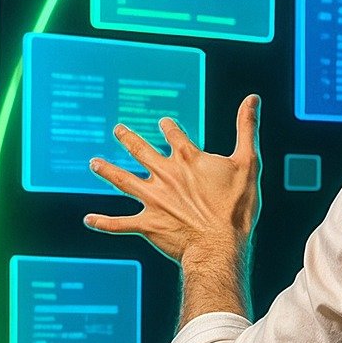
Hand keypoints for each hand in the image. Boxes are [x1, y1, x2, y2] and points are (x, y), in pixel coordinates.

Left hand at [83, 93, 262, 264]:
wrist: (220, 243)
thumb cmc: (236, 206)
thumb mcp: (248, 162)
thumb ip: (246, 129)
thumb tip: (252, 99)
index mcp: (188, 159)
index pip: (174, 136)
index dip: (169, 128)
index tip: (163, 123)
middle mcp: (165, 175)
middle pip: (141, 151)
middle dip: (128, 139)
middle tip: (118, 129)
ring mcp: (153, 200)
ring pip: (123, 181)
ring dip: (107, 171)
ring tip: (95, 163)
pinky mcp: (148, 224)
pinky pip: (120, 224)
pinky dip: (104, 222)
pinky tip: (89, 219)